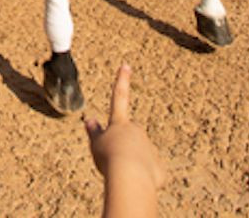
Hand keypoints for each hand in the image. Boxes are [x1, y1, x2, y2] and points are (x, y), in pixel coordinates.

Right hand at [85, 65, 167, 208]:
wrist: (130, 177)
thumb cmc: (109, 160)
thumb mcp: (95, 145)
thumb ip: (95, 133)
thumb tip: (89, 120)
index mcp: (119, 123)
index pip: (119, 97)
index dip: (121, 81)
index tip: (126, 65)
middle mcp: (136, 131)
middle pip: (129, 136)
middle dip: (123, 145)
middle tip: (113, 160)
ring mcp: (149, 147)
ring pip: (138, 155)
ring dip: (131, 163)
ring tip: (122, 174)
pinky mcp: (158, 165)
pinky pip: (148, 172)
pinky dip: (141, 177)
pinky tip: (135, 183)